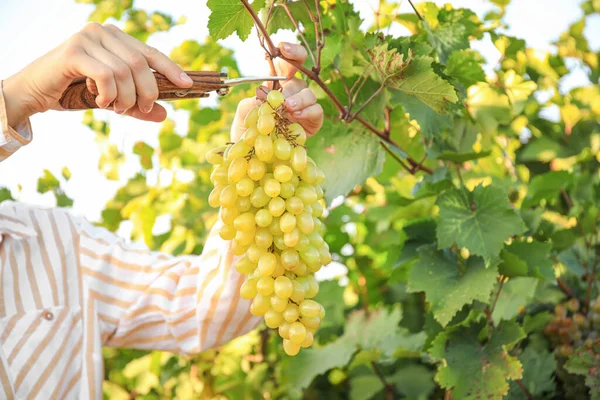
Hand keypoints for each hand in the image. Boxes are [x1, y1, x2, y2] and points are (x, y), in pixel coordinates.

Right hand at [2, 23, 192, 126]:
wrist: (35, 92)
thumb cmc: (75, 92)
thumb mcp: (113, 100)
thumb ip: (137, 106)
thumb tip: (164, 115)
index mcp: (115, 38)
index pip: (150, 52)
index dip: (171, 68)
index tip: (187, 84)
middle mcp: (102, 31)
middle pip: (141, 63)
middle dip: (147, 92)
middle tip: (141, 110)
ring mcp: (87, 38)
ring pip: (125, 71)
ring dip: (125, 97)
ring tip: (116, 108)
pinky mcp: (74, 51)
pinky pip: (106, 75)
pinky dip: (109, 94)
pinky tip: (102, 101)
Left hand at [231, 43, 322, 140]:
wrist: (254, 157)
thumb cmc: (248, 132)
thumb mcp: (243, 115)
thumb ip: (250, 103)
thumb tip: (263, 98)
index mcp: (275, 85)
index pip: (287, 62)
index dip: (290, 51)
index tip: (282, 48)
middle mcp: (292, 93)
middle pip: (300, 77)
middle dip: (291, 85)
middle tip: (282, 97)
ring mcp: (303, 107)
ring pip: (309, 93)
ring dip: (299, 99)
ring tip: (287, 109)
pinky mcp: (312, 122)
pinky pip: (317, 111)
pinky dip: (308, 112)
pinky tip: (296, 117)